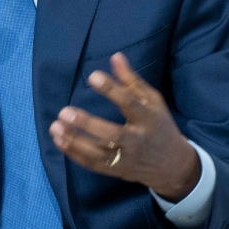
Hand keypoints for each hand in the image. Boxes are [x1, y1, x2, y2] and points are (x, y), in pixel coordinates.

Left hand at [49, 52, 200, 201]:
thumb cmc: (159, 125)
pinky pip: (93, 164)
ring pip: (98, 154)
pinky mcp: (116, 171)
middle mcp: (137, 141)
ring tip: (55, 127)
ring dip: (74, 142)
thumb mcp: (152, 100)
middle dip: (87, 124)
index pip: (130, 103)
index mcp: (148, 119)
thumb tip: (115, 57)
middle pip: (112, 135)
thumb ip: (131, 80)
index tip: (92, 76)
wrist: (173, 165)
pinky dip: (74, 154)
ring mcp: (126, 159)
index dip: (111, 90)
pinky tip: (59, 140)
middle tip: (64, 112)